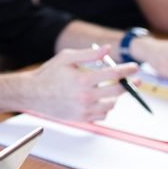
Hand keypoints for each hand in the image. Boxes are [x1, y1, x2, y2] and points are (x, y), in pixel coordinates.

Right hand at [20, 46, 136, 121]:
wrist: (33, 94)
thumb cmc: (49, 73)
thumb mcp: (67, 58)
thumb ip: (89, 54)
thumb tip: (107, 49)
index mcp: (83, 79)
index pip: (113, 74)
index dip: (127, 70)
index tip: (135, 67)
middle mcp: (85, 96)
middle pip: (117, 91)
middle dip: (129, 85)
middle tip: (135, 81)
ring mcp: (84, 110)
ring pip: (111, 105)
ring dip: (115, 97)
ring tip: (112, 89)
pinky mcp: (81, 119)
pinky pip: (102, 115)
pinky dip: (105, 107)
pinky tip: (101, 100)